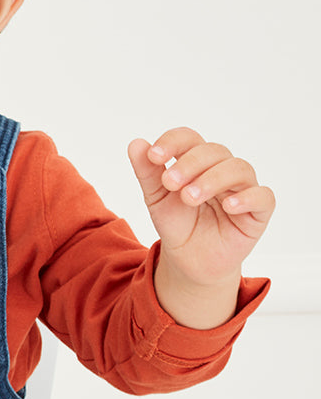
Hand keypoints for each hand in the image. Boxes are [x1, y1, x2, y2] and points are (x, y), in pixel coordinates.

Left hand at [128, 128, 274, 325]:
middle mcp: (222, 170)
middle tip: (170, 183)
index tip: (154, 156)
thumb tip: (136, 143)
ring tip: (189, 197)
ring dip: (212, 179)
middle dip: (190, 164)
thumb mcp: (156, 198)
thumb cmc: (177, 224)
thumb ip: (147, 172)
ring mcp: (243, 189)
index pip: (190, 139)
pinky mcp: (258, 212)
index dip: (173, 142)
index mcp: (196, 162)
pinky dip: (247, 197)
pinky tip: (228, 205)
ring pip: (239, 169)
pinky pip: (263, 197)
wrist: (188, 260)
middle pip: (214, 151)